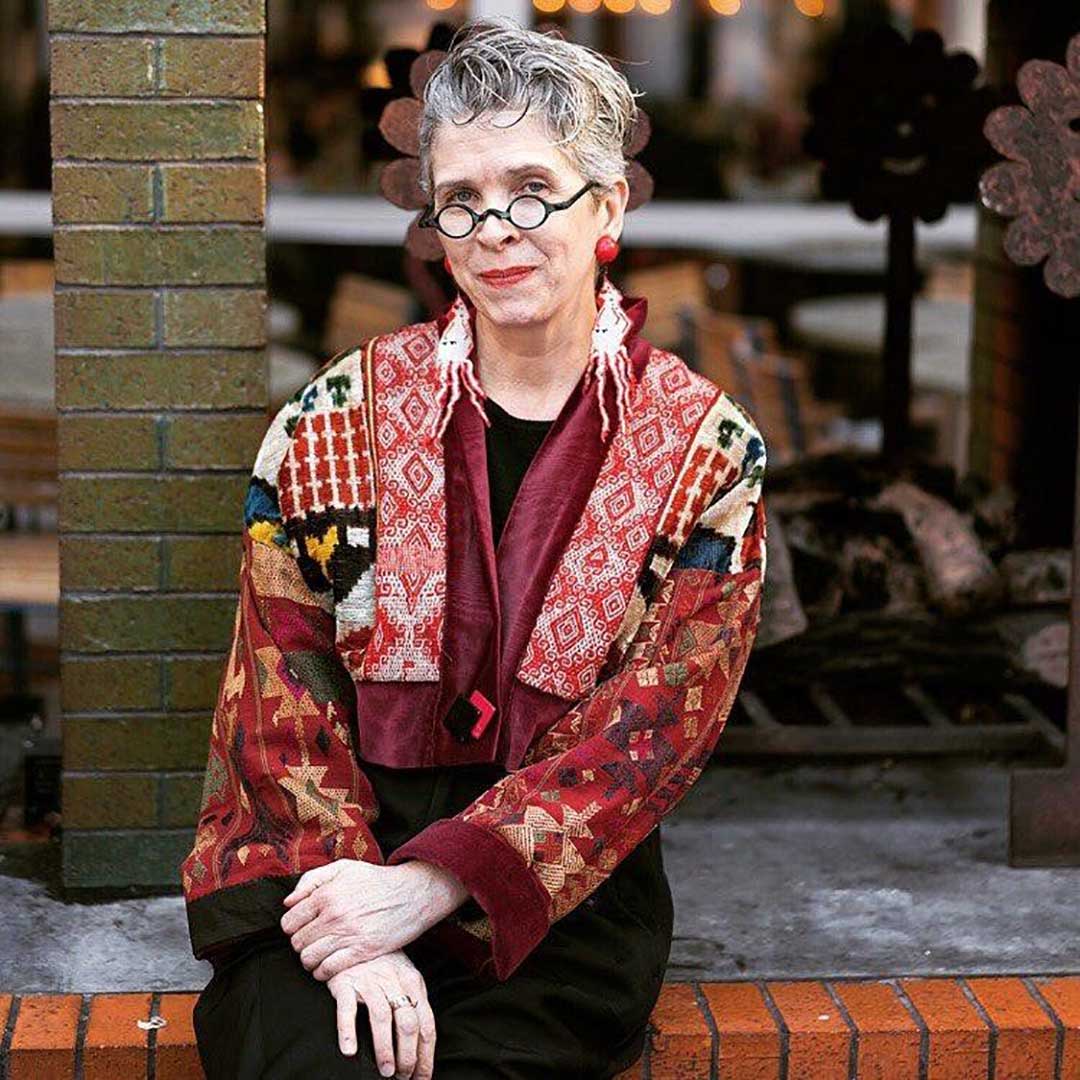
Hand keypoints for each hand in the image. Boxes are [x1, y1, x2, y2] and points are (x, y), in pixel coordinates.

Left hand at [280, 859, 465, 980]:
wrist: (412, 893)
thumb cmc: (377, 880)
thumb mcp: (344, 868)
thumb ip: (312, 880)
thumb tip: (289, 901)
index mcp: (326, 894)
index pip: (289, 922)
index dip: (292, 927)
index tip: (301, 928)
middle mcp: (334, 915)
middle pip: (297, 942)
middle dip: (301, 943)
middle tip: (312, 941)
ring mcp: (348, 935)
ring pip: (309, 958)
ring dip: (309, 960)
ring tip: (318, 955)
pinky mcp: (362, 951)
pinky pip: (328, 970)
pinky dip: (322, 972)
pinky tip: (327, 966)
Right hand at [327, 948, 435, 1078]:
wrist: (354, 933)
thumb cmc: (382, 962)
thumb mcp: (404, 977)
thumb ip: (413, 1003)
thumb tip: (420, 1046)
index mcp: (413, 981)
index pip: (426, 1023)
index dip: (426, 1054)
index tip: (422, 1077)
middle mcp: (393, 980)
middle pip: (408, 1022)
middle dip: (408, 1056)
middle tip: (402, 1077)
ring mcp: (369, 980)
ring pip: (382, 1018)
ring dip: (385, 1049)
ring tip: (385, 1071)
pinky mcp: (345, 982)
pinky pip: (347, 1008)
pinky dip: (348, 1031)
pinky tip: (349, 1051)